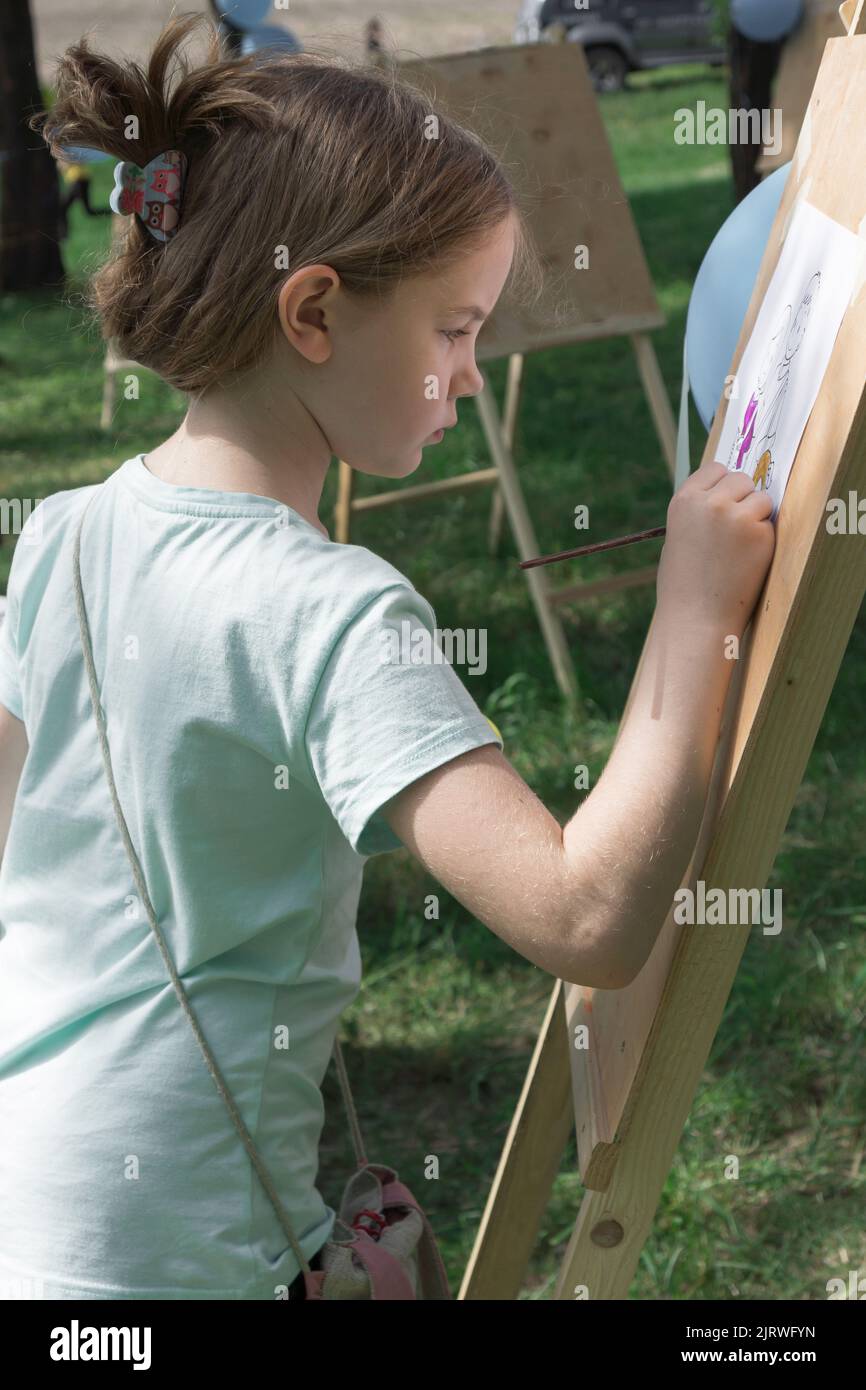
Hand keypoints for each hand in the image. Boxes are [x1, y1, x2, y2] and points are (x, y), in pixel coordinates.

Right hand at [656, 460, 775, 634]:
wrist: (695, 618)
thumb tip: (725, 494)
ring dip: (756, 517)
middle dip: (742, 499)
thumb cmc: (684, 584)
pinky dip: (764, 539)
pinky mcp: (759, 532)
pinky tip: (746, 561)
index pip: (716, 468)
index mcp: (684, 500)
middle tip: (734, 531)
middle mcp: (709, 502)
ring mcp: (735, 515)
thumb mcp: (678, 537)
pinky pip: (770, 523)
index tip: (725, 503)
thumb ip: (699, 512)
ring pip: (760, 498)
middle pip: (741, 478)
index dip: (723, 485)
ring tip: (738, 548)